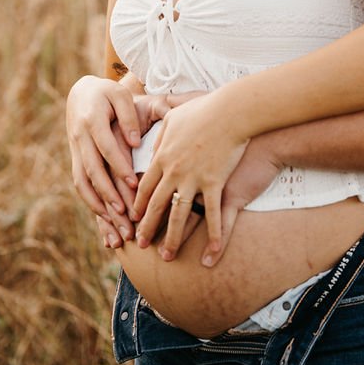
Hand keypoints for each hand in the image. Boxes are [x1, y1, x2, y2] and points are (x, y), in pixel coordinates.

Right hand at [66, 76, 167, 231]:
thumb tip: (135, 142)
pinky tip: (105, 220)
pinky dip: (91, 203)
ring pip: (83, 183)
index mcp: (92, 120)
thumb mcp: (120, 94)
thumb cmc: (107, 93)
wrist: (80, 92)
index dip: (119, 166)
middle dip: (108, 195)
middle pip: (92, 171)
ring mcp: (75, 150)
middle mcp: (80, 138)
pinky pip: (80, 184)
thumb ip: (128, 116)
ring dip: (98, 206)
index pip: (106, 147)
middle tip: (126, 215)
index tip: (134, 183)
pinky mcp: (75, 159)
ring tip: (116, 226)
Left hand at [132, 92, 249, 264]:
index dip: (137, 205)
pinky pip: (212, 215)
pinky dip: (212, 236)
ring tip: (166, 256)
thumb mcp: (174, 116)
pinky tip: (210, 255)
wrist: (231, 110)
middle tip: (140, 244)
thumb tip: (154, 147)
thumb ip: (162, 135)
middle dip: (146, 227)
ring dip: (172, 238)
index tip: (132, 219)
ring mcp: (194, 179)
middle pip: (156, 205)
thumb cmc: (204, 108)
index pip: (145, 187)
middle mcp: (174, 171)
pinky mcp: (214, 183)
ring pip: (179, 215)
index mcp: (163, 155)